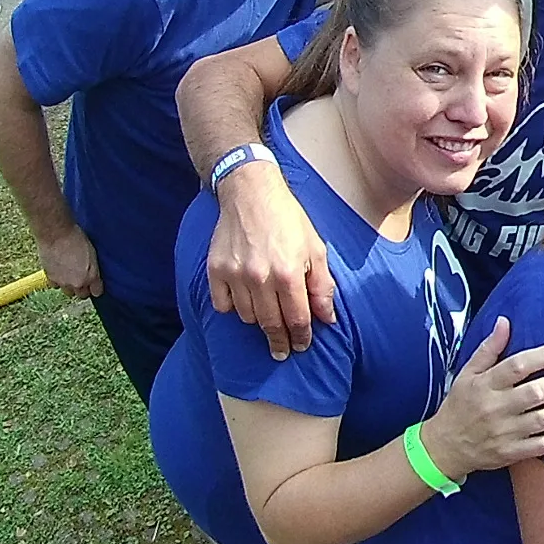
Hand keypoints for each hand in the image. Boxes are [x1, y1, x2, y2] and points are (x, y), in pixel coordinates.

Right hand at [37, 224, 102, 297]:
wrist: (56, 234)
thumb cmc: (77, 238)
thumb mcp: (92, 252)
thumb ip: (93, 268)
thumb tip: (94, 275)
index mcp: (91, 276)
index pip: (96, 292)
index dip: (96, 288)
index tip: (95, 285)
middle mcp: (78, 282)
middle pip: (82, 295)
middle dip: (83, 288)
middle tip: (81, 278)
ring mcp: (64, 282)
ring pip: (69, 292)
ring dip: (70, 286)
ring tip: (69, 274)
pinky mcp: (51, 279)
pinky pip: (55, 286)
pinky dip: (57, 281)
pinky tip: (59, 271)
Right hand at [208, 161, 336, 358]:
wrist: (251, 192)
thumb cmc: (288, 219)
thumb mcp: (316, 247)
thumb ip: (322, 285)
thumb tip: (328, 319)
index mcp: (289, 273)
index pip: (297, 320)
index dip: (301, 338)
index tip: (301, 346)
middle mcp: (261, 278)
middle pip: (271, 324)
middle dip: (279, 341)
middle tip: (282, 350)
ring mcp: (235, 275)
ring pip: (248, 317)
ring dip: (259, 323)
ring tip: (267, 320)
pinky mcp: (216, 270)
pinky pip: (223, 305)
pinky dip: (233, 308)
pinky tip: (243, 303)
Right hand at [418, 317, 543, 479]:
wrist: (444, 448)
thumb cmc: (459, 404)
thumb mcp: (467, 373)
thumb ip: (489, 348)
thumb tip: (506, 321)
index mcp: (486, 384)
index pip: (519, 366)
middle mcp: (497, 407)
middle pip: (537, 392)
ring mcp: (505, 433)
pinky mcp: (512, 453)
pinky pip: (543, 446)